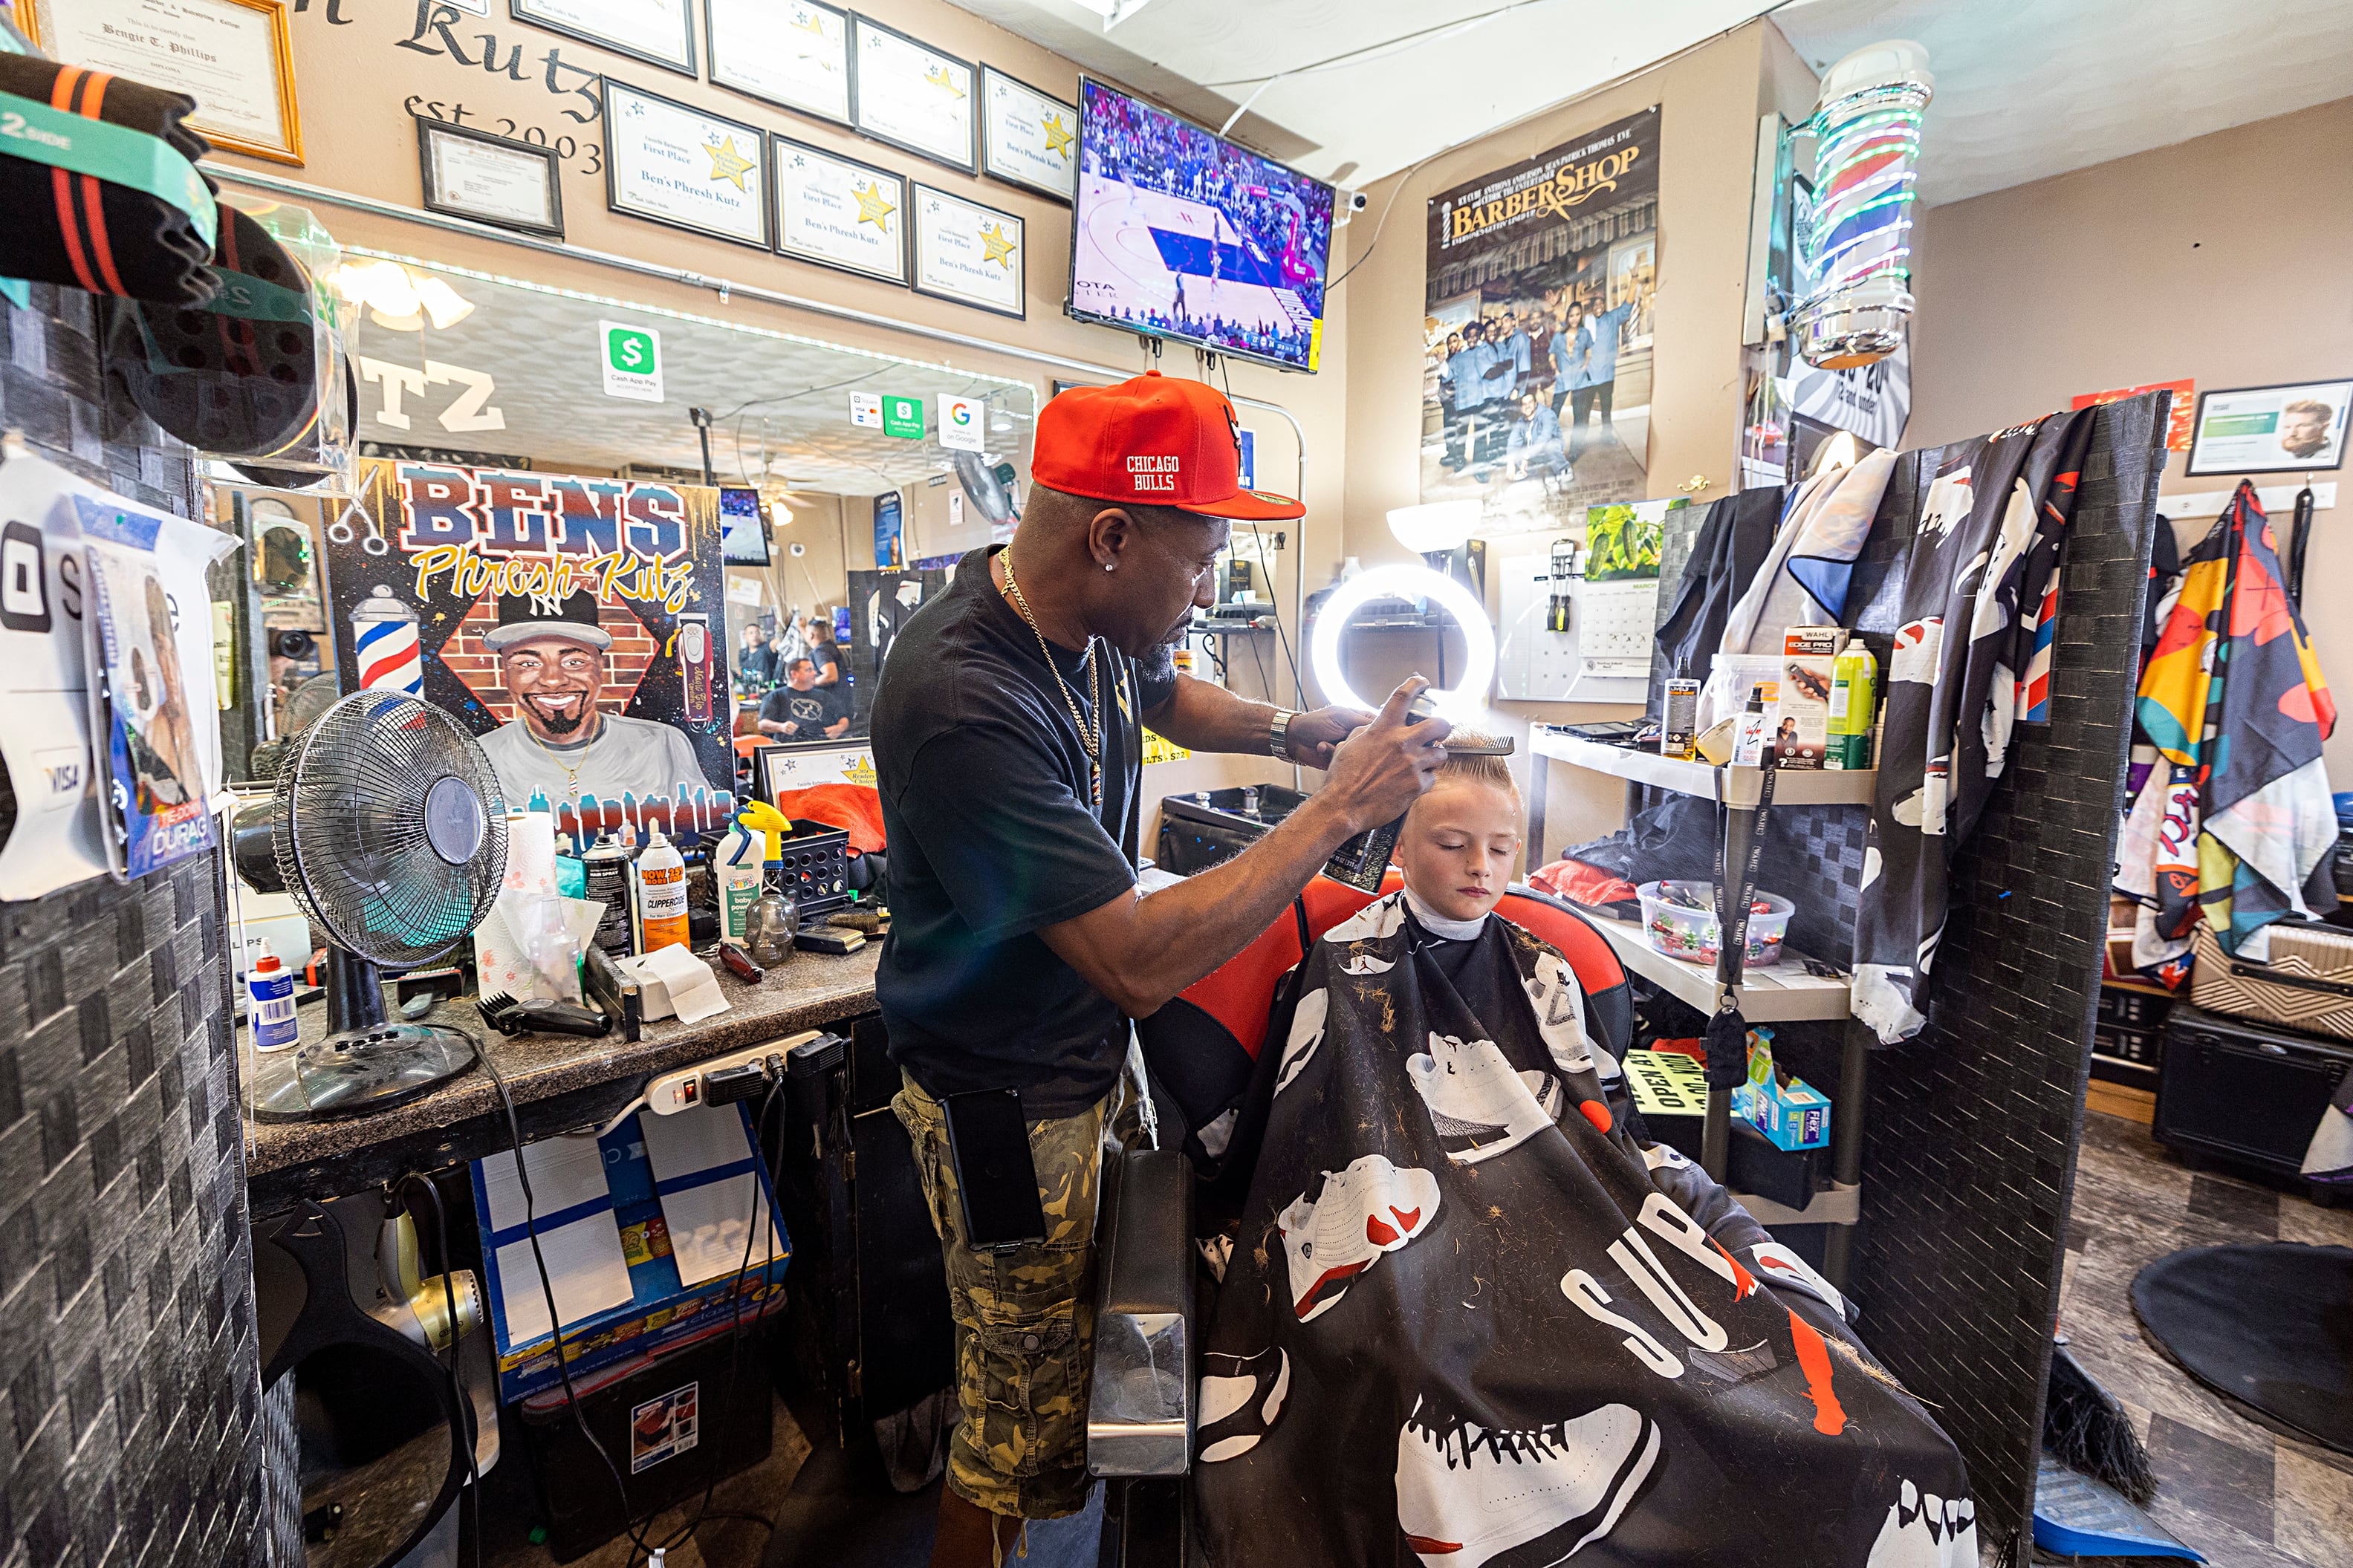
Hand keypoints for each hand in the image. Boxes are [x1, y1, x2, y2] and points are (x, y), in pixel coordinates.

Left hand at [1282, 703, 1375, 769]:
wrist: (1293, 738)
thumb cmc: (1314, 722)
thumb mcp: (1341, 716)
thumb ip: (1363, 722)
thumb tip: (1384, 725)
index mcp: (1361, 721)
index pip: (1382, 727)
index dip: (1383, 733)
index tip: (1380, 738)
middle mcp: (1358, 737)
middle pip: (1374, 746)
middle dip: (1359, 745)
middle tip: (1345, 740)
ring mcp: (1351, 752)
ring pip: (1360, 758)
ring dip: (1341, 750)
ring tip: (1326, 742)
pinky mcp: (1342, 764)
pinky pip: (1345, 766)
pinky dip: (1332, 757)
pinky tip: (1321, 748)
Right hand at [1316, 678, 1449, 833]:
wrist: (1343, 807)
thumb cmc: (1342, 778)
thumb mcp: (1349, 745)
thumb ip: (1367, 731)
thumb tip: (1375, 726)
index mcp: (1383, 730)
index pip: (1403, 696)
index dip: (1416, 684)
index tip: (1422, 682)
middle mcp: (1401, 743)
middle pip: (1438, 723)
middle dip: (1443, 726)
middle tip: (1441, 731)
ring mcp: (1411, 764)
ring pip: (1440, 753)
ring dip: (1435, 757)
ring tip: (1425, 762)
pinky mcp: (1417, 785)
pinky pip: (1431, 778)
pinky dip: (1424, 781)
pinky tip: (1412, 784)